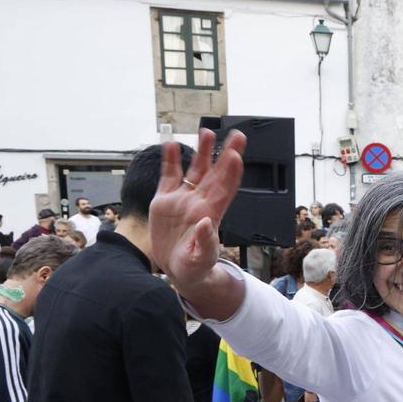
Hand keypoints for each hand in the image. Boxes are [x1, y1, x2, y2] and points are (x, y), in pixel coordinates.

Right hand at [148, 129, 246, 289]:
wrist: (177, 269)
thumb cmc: (195, 266)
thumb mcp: (201, 260)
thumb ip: (205, 242)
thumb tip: (206, 223)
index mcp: (212, 214)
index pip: (225, 188)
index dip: (231, 172)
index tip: (236, 155)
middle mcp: (200, 201)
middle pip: (215, 172)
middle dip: (225, 153)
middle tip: (237, 135)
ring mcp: (183, 199)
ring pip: (195, 169)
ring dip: (201, 151)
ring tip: (206, 132)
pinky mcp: (165, 200)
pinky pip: (169, 176)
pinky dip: (170, 161)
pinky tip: (170, 145)